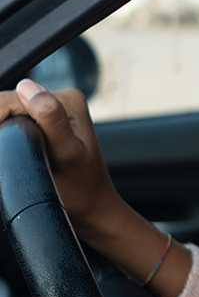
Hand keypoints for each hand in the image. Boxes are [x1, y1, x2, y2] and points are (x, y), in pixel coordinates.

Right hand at [0, 80, 190, 296]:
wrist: (91, 210)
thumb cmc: (80, 189)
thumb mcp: (65, 153)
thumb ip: (50, 118)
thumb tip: (28, 87)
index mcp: (67, 99)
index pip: (9, 99)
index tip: (4, 149)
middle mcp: (61, 99)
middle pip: (6, 106)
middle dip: (1, 129)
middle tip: (11, 157)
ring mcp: (52, 111)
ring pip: (6, 116)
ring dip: (3, 135)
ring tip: (15, 157)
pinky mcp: (44, 125)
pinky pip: (13, 125)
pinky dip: (7, 137)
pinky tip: (15, 153)